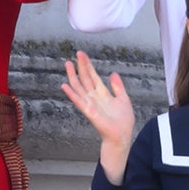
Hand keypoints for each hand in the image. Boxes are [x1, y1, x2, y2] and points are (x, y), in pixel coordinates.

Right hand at [62, 51, 134, 183]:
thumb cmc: (123, 121)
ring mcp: (90, 103)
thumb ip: (118, 87)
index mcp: (102, 93)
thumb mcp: (123, 99)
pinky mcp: (88, 111)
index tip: (82, 55)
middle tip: (77, 53)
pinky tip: (64, 85)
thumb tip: (113, 73)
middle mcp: (94, 97)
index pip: (93, 76)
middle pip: (85, 78)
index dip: (88, 66)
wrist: (122, 136)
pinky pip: (78, 100)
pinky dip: (71, 93)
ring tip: (68, 64)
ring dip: (72, 76)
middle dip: (81, 66)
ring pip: (79, 87)